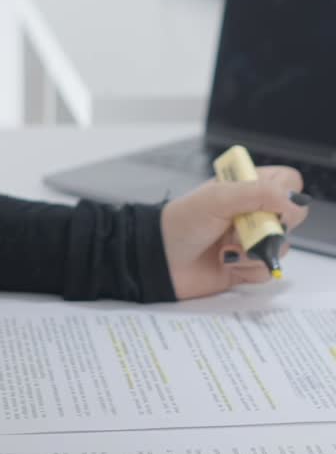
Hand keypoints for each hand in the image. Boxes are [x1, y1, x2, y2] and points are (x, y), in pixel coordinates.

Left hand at [161, 166, 310, 298]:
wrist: (159, 260)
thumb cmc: (182, 222)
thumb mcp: (219, 198)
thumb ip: (260, 194)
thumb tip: (295, 203)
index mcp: (247, 187)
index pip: (287, 183)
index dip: (284, 195)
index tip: (267, 205)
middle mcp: (252, 212)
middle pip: (290, 218)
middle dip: (268, 227)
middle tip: (242, 227)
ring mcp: (250, 240)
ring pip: (281, 247)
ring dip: (253, 250)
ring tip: (226, 248)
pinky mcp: (246, 266)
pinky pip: (266, 270)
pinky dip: (246, 268)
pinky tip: (225, 263)